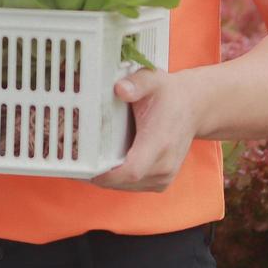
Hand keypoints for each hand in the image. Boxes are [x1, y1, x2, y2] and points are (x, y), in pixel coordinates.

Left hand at [90, 68, 199, 192]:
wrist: (194, 108)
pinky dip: (117, 180)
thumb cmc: (169, 94)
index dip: (106, 174)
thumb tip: (120, 89)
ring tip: (84, 163)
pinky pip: (134, 186)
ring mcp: (164, 177)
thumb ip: (136, 84)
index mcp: (160, 143)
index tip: (84, 168)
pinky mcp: (161, 181)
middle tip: (73, 162)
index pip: (132, 170)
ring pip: (127, 187)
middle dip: (98, 175)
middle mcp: (164, 165)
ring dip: (106, 179)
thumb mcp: (153, 80)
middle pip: (124, 182)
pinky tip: (104, 166)